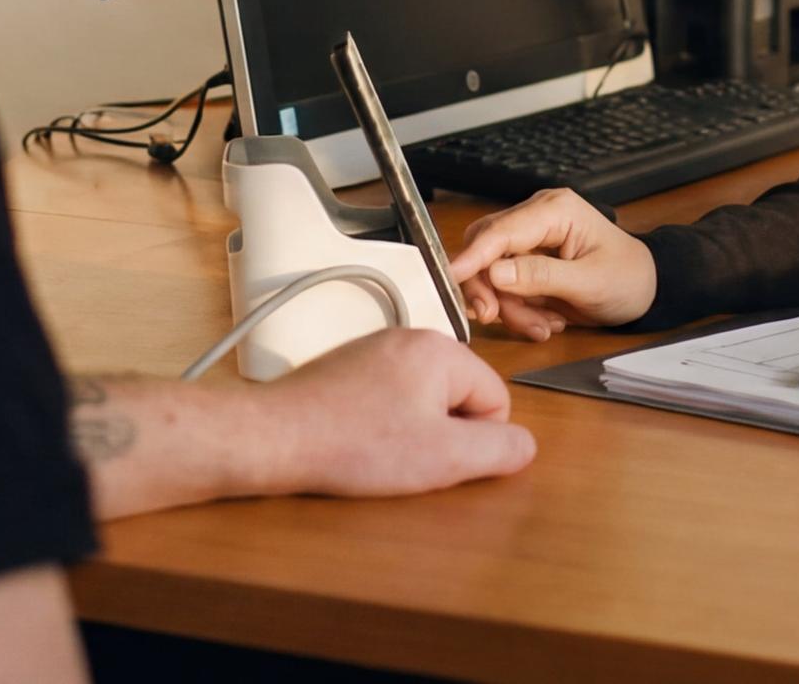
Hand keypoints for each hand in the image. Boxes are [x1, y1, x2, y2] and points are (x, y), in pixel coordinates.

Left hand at [251, 327, 536, 496]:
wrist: (275, 438)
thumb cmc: (355, 446)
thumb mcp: (444, 458)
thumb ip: (499, 450)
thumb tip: (524, 446)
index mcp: (441, 350)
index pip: (496, 399)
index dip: (477, 441)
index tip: (439, 458)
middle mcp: (409, 339)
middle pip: (459, 396)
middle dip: (443, 434)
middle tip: (407, 458)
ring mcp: (374, 350)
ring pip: (423, 400)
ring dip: (412, 431)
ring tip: (378, 453)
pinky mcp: (348, 368)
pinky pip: (389, 398)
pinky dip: (381, 424)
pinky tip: (358, 444)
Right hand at [442, 188, 657, 337]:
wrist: (647, 290)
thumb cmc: (628, 278)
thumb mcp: (590, 282)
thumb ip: (541, 276)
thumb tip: (496, 273)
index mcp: (555, 211)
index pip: (501, 232)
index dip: (472, 257)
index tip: (450, 279)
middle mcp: (536, 218)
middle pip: (486, 249)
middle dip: (490, 289)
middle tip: (497, 319)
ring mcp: (530, 240)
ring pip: (491, 273)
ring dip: (510, 307)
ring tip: (544, 327)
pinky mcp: (528, 263)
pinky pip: (505, 287)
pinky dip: (518, 310)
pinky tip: (546, 321)